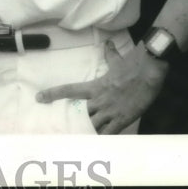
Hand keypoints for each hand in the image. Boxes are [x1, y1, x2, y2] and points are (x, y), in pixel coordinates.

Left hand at [36, 40, 168, 133]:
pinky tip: (98, 144)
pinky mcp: (122, 119)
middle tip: (62, 129)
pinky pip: (109, 133)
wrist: (147, 73)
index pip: (69, 90)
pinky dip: (103, 138)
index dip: (53, 94)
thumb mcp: (117, 60)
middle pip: (80, 113)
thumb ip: (109, 54)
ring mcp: (110, 111)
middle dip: (73, 121)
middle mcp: (99, 100)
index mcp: (95, 86)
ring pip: (93, 125)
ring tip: (79, 140)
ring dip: (87, 131)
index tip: (39, 98)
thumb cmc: (132, 66)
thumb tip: (108, 43)